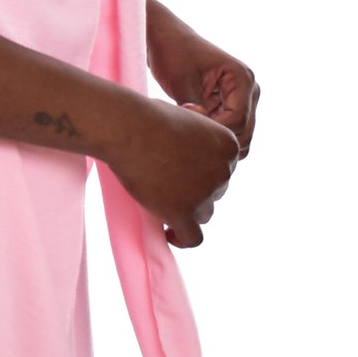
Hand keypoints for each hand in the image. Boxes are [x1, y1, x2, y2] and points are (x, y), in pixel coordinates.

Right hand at [104, 97, 241, 248]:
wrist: (129, 129)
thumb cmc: (149, 118)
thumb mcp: (187, 120)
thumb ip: (197, 140)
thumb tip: (190, 158)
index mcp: (228, 147)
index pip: (223, 170)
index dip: (202, 172)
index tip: (181, 170)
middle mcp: (223, 172)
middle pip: (215, 192)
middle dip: (195, 190)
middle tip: (167, 182)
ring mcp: (204, 194)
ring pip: (204, 214)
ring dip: (188, 210)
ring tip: (162, 201)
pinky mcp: (183, 213)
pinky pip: (192, 238)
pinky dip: (182, 238)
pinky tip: (169, 233)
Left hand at [145, 1, 259, 161]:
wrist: (166, 40)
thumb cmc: (172, 53)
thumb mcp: (181, 81)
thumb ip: (196, 109)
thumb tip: (205, 135)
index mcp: (242, 78)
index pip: (238, 119)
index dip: (213, 128)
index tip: (186, 118)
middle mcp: (249, 90)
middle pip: (244, 132)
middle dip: (216, 138)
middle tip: (186, 129)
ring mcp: (244, 100)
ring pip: (240, 138)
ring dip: (216, 141)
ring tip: (189, 130)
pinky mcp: (231, 108)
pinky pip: (230, 134)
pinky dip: (214, 138)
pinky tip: (192, 131)